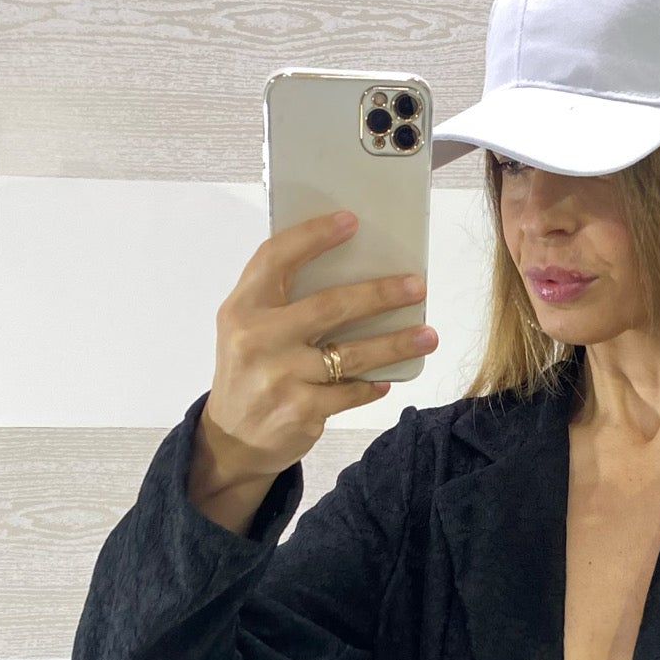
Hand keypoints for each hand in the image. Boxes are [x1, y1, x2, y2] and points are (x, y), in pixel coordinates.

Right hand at [204, 210, 437, 477]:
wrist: (232, 438)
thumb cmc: (250, 371)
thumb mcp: (247, 329)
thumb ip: (281, 301)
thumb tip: (351, 271)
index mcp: (242, 308)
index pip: (276, 258)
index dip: (313, 236)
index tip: (350, 221)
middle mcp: (257, 339)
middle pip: (330, 306)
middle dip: (380, 294)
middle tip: (417, 286)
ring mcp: (279, 377)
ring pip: (351, 354)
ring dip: (396, 343)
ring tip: (428, 335)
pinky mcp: (300, 410)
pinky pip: (351, 392)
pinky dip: (373, 385)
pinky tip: (388, 379)